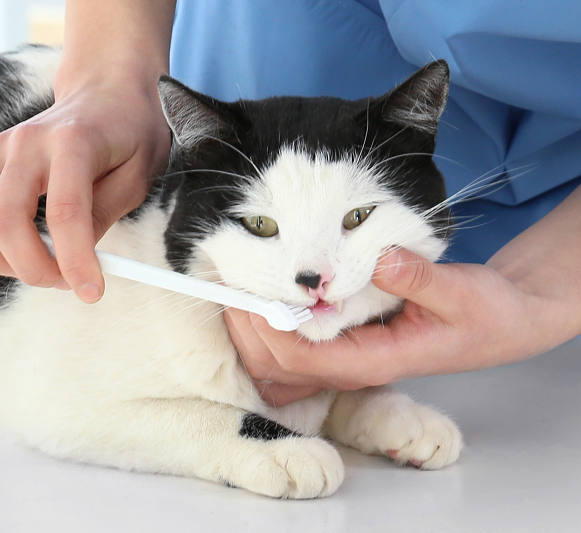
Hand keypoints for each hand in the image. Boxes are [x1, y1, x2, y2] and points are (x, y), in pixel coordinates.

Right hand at [0, 75, 170, 301]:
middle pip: (6, 220)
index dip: (76, 262)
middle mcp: (27, 141)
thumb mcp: (136, 178)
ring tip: (32, 266)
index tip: (91, 293)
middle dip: (33, 268)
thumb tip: (70, 262)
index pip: (65, 214)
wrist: (107, 93)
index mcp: (74, 143)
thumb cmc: (128, 136)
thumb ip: (103, 216)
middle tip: (64, 282)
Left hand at [226, 246, 573, 405]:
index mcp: (372, 359)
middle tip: (228, 281)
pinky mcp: (344, 343)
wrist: (501, 324)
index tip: (247, 288)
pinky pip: (292, 349)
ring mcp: (344, 357)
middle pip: (277, 365)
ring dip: (250, 329)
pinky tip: (260, 296)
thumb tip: (380, 259)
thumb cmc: (484, 315)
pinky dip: (267, 327)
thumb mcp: (462, 293)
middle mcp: (350, 364)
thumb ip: (421, 279)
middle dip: (246, 327)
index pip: (301, 356)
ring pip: (277, 363)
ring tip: (235, 285)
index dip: (266, 326)